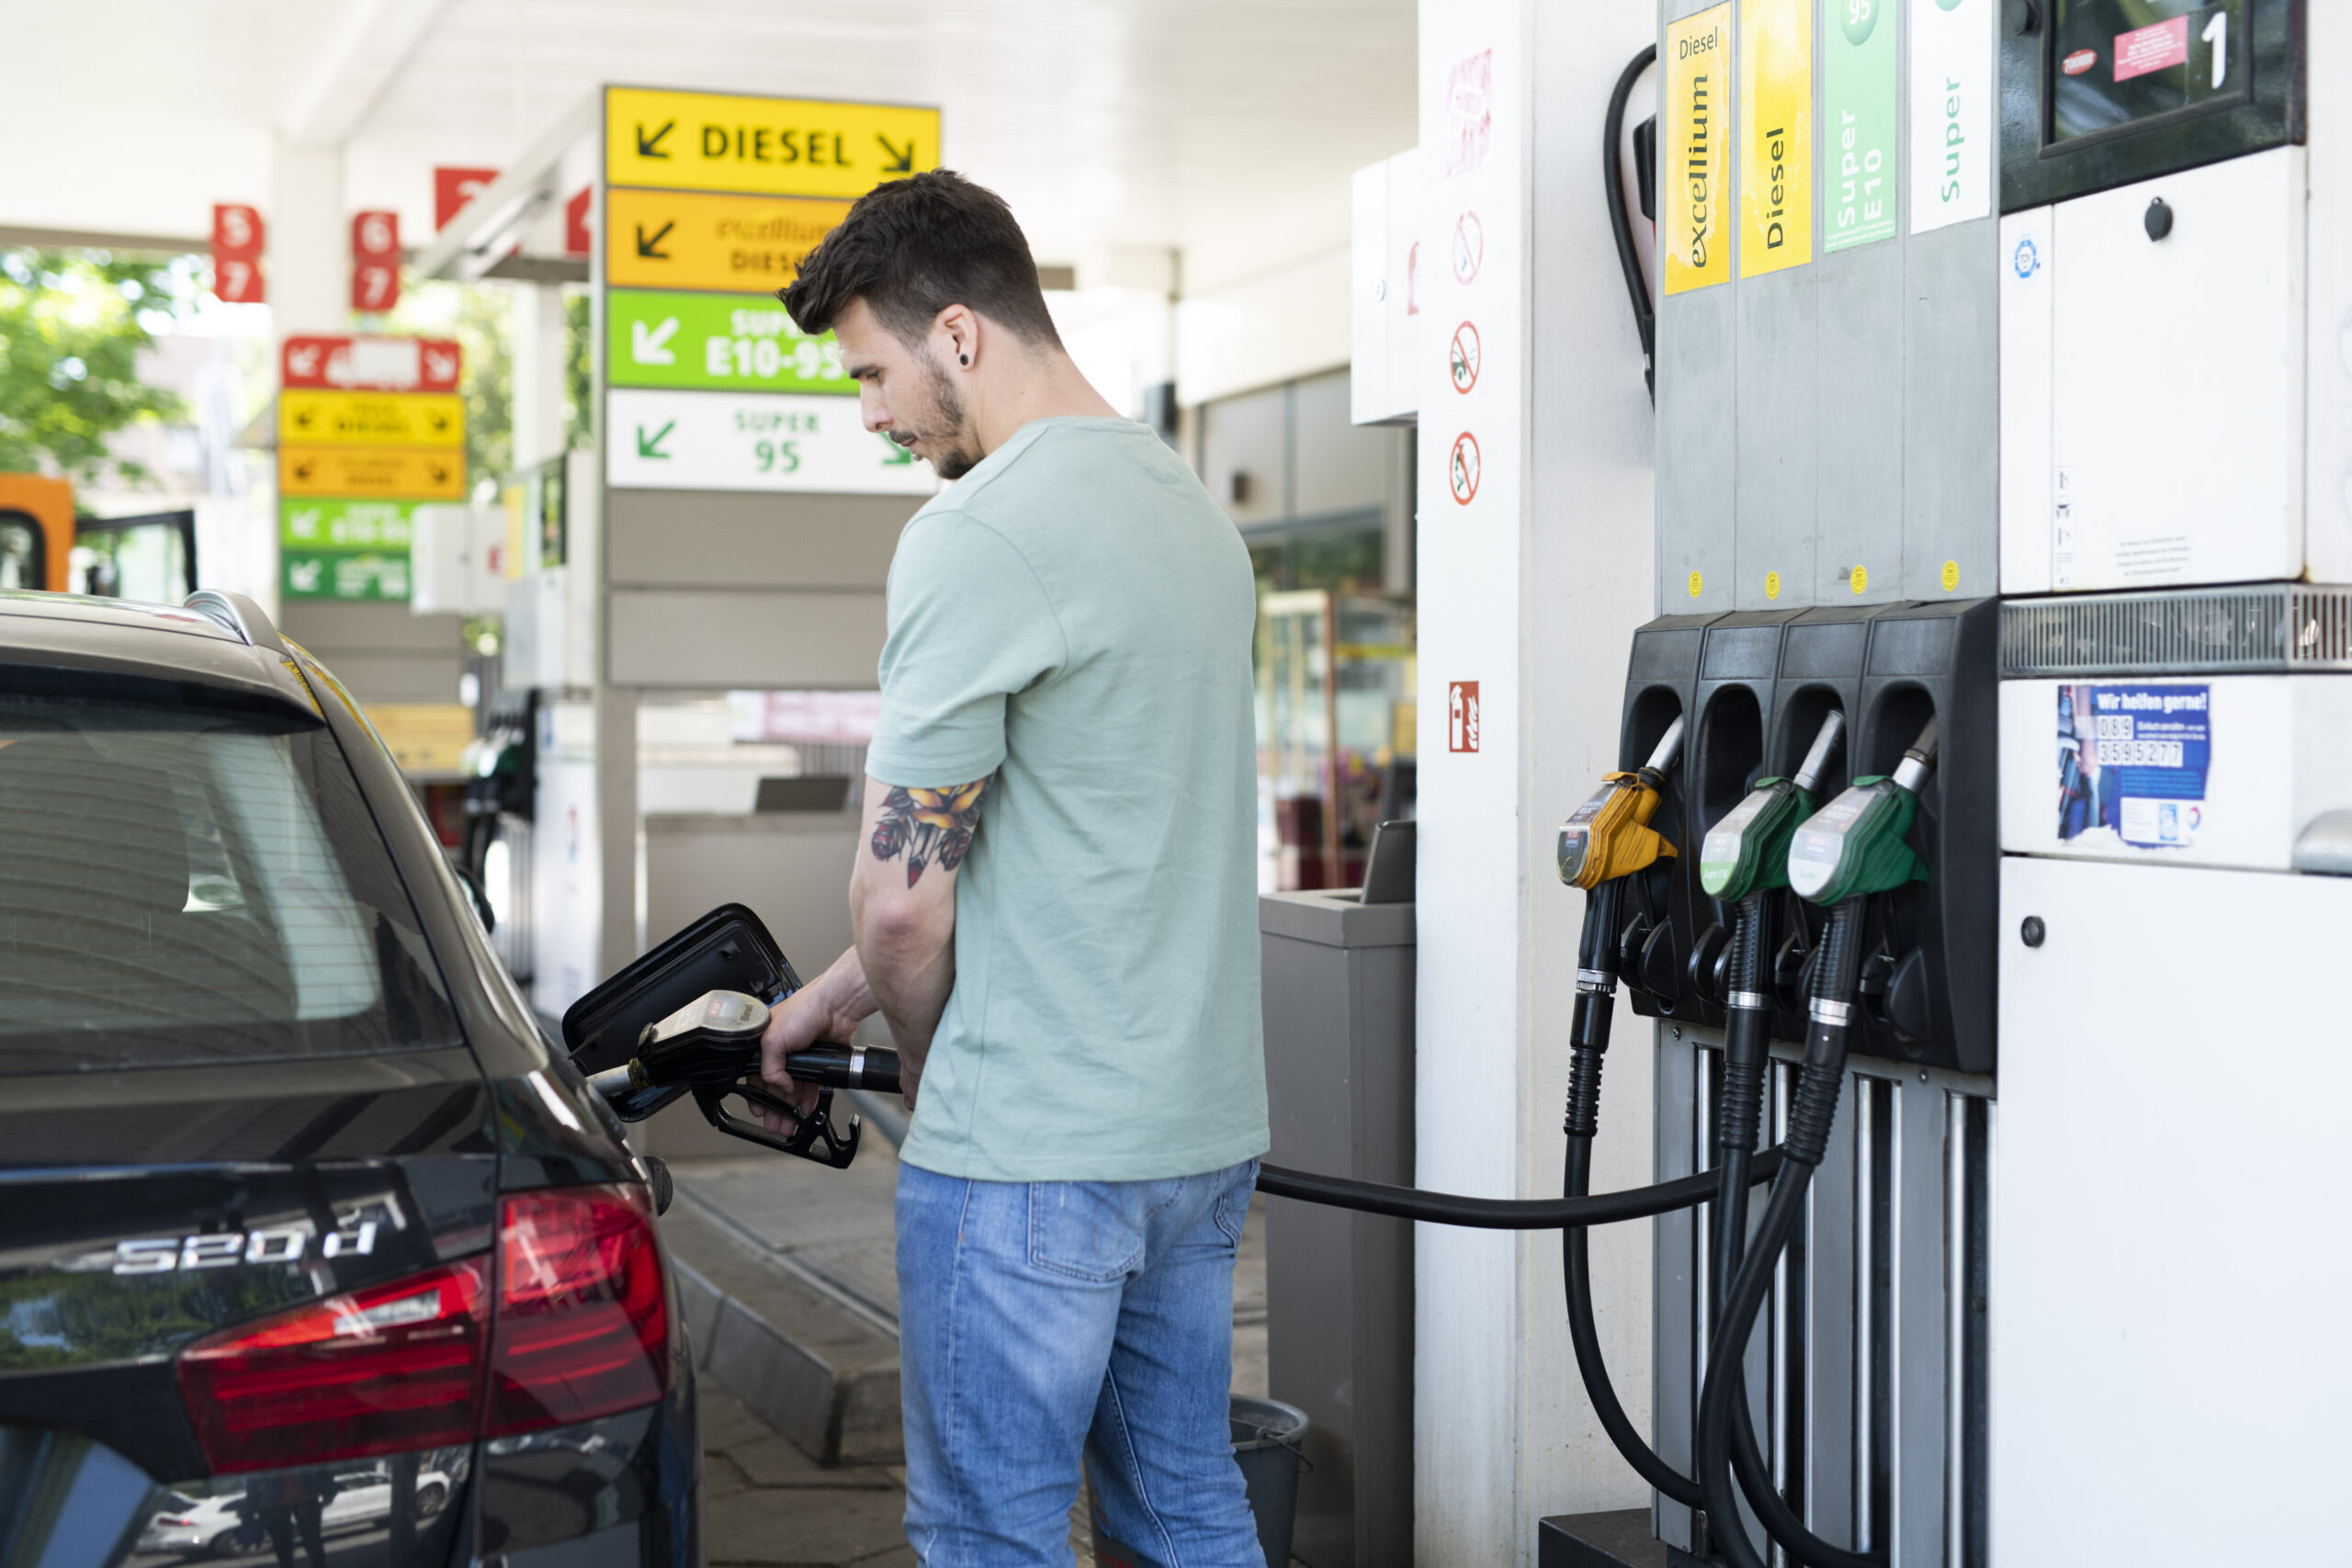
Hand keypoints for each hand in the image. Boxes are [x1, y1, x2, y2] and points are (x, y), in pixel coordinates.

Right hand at [757, 948, 875, 1134]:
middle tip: (775, 1124)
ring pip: (793, 1089)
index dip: (757, 1095)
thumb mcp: (772, 1039)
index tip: (760, 1111)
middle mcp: (781, 1050)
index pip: (755, 1075)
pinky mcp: (819, 1060)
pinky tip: (805, 1110)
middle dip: (774, 1108)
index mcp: (763, 1042)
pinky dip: (807, 1099)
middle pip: (774, 1086)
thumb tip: (779, 1086)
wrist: (836, 1006)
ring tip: (789, 1124)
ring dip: (790, 1108)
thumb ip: (769, 1069)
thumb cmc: (804, 1009)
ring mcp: (801, 1056)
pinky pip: (811, 1085)